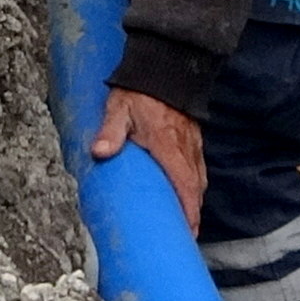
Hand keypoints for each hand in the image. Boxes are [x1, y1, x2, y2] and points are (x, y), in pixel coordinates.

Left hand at [91, 87, 204, 229]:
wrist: (165, 64)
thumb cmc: (140, 90)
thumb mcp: (119, 109)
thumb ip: (110, 132)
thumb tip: (99, 152)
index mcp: (168, 145)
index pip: (184, 184)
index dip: (189, 210)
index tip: (189, 231)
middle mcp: (185, 147)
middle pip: (196, 188)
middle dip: (193, 213)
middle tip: (188, 235)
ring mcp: (192, 142)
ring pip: (199, 178)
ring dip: (195, 200)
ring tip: (188, 221)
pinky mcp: (193, 137)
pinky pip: (199, 166)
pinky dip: (196, 184)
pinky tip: (189, 191)